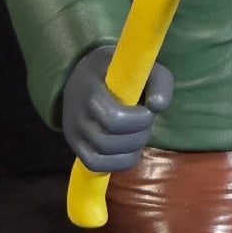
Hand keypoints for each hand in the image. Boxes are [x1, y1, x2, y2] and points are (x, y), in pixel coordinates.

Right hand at [62, 45, 173, 172]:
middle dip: (137, 136)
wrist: (86, 76)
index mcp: (91, 89)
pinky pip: (94, 165)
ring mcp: (73, 131)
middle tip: (146, 124)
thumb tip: (157, 107)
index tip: (149, 111)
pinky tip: (129, 150)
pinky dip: (117, 163)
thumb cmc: (120, 72)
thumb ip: (158, 82)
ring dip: (130, 150)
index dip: (138, 121)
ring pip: (102, 156)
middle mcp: (76, 113)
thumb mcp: (142, 67)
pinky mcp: (75, 146)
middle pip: (107, 142)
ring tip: (138, 134)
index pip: (114, 119)